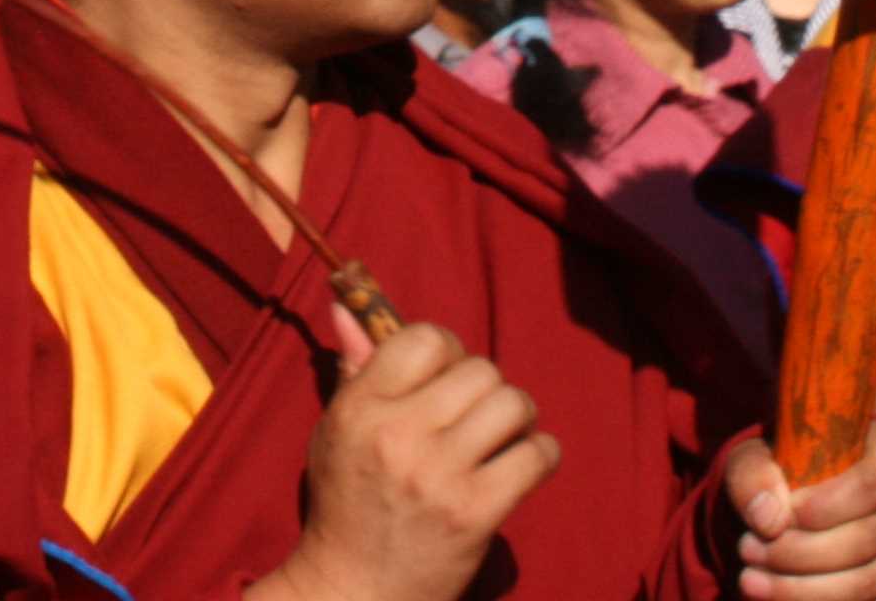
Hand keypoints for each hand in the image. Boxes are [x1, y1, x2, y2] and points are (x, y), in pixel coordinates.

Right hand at [255, 309, 559, 600]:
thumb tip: (347, 304)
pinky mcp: (476, 512)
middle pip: (479, 369)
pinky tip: (521, 467)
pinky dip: (540, 455)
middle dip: (486, 388)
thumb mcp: (336, 432)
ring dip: (517, 418)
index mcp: (360, 409)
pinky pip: (537, 455)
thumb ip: (352, 367)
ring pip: (513, 403)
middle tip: (475, 417)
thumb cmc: (347, 505)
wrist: (355, 593)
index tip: (445, 378)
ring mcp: (440, 475)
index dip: (446, 351)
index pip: (425, 338)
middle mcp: (398, 435)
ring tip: (500, 439)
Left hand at [724, 423, 875, 600]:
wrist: (804, 498)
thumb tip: (767, 519)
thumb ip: (754, 475)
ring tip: (752, 581)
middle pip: (867, 539)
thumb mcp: (761, 455)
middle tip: (749, 552)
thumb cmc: (785, 470)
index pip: (870, 486)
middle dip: (800, 554)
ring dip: (804, 590)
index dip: (824, 509)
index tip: (779, 520)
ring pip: (869, 581)